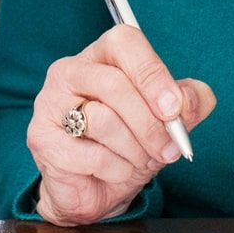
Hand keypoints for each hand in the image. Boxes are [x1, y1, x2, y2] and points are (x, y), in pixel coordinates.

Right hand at [27, 25, 215, 225]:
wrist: (95, 189)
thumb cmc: (129, 145)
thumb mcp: (168, 121)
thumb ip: (188, 102)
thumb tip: (190, 98)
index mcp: (101, 56)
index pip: (124, 43)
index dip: (152, 74)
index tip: (174, 109)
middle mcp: (70, 72)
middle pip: (115, 85)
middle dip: (150, 124)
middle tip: (169, 149)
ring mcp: (50, 103)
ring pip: (103, 120)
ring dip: (134, 149)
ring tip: (139, 160)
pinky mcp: (42, 138)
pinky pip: (91, 154)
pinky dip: (115, 169)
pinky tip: (116, 171)